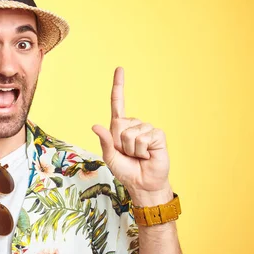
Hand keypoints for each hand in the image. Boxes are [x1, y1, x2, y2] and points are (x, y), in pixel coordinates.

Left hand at [92, 67, 171, 203]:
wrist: (143, 184)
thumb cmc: (126, 171)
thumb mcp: (110, 157)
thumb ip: (104, 141)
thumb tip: (95, 125)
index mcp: (120, 127)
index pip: (118, 103)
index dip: (119, 86)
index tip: (120, 69)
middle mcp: (134, 124)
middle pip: (119, 126)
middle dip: (120, 144)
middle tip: (128, 154)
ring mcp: (147, 128)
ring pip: (131, 134)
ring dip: (132, 149)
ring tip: (138, 156)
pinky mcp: (157, 135)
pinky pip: (143, 138)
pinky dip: (142, 150)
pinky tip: (147, 155)